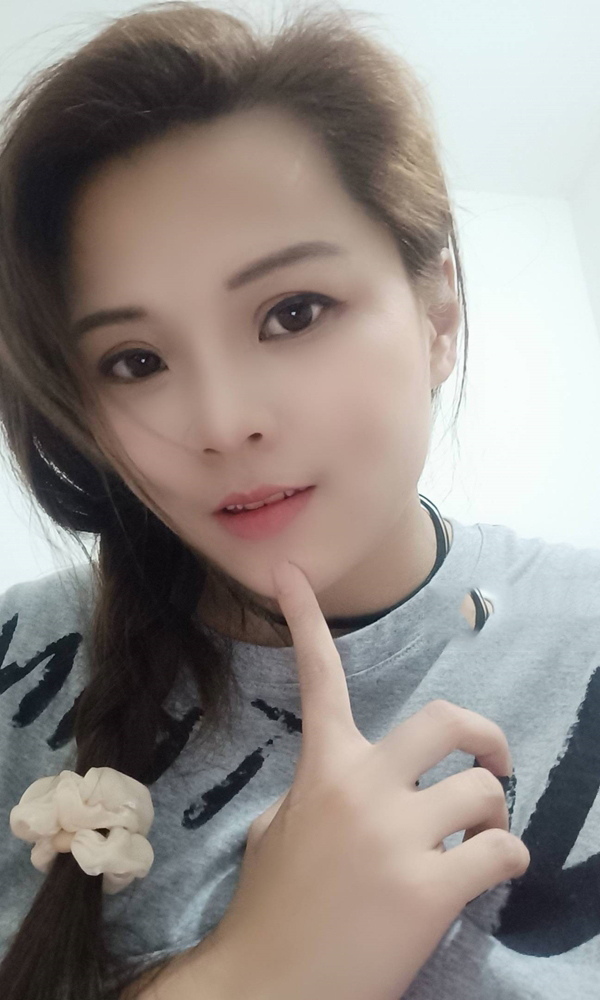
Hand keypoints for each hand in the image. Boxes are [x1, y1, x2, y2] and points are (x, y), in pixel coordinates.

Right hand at [207, 559, 529, 999]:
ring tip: (475, 844)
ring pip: (483, 791)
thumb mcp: (279, 829)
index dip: (303, 618)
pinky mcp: (429, 890)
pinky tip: (485, 876)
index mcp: (322, 767)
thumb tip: (347, 780)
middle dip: (485, 735)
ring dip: (491, 816)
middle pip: (447, 719)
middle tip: (493, 762)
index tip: (291, 574)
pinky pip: (501, 851)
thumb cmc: (273, 909)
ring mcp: (396, 837)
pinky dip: (505, 861)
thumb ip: (316, 790)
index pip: (318, 677)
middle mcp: (360, 788)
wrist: (267, 988)